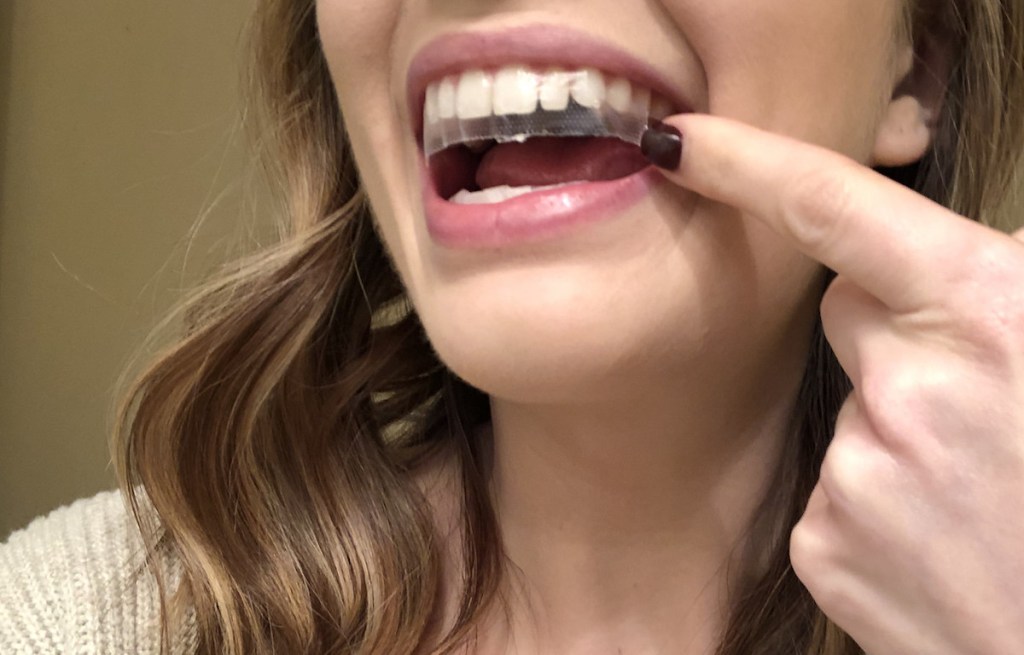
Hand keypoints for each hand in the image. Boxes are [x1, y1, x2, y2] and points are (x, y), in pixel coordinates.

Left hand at [649, 115, 1023, 654]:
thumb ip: (994, 294)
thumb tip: (938, 262)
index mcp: (989, 320)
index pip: (841, 211)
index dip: (753, 163)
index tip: (684, 142)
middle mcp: (910, 393)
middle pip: (847, 315)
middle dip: (894, 338)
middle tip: (973, 407)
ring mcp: (857, 475)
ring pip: (847, 409)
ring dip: (896, 435)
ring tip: (974, 499)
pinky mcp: (824, 544)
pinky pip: (829, 485)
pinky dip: (873, 501)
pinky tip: (935, 541)